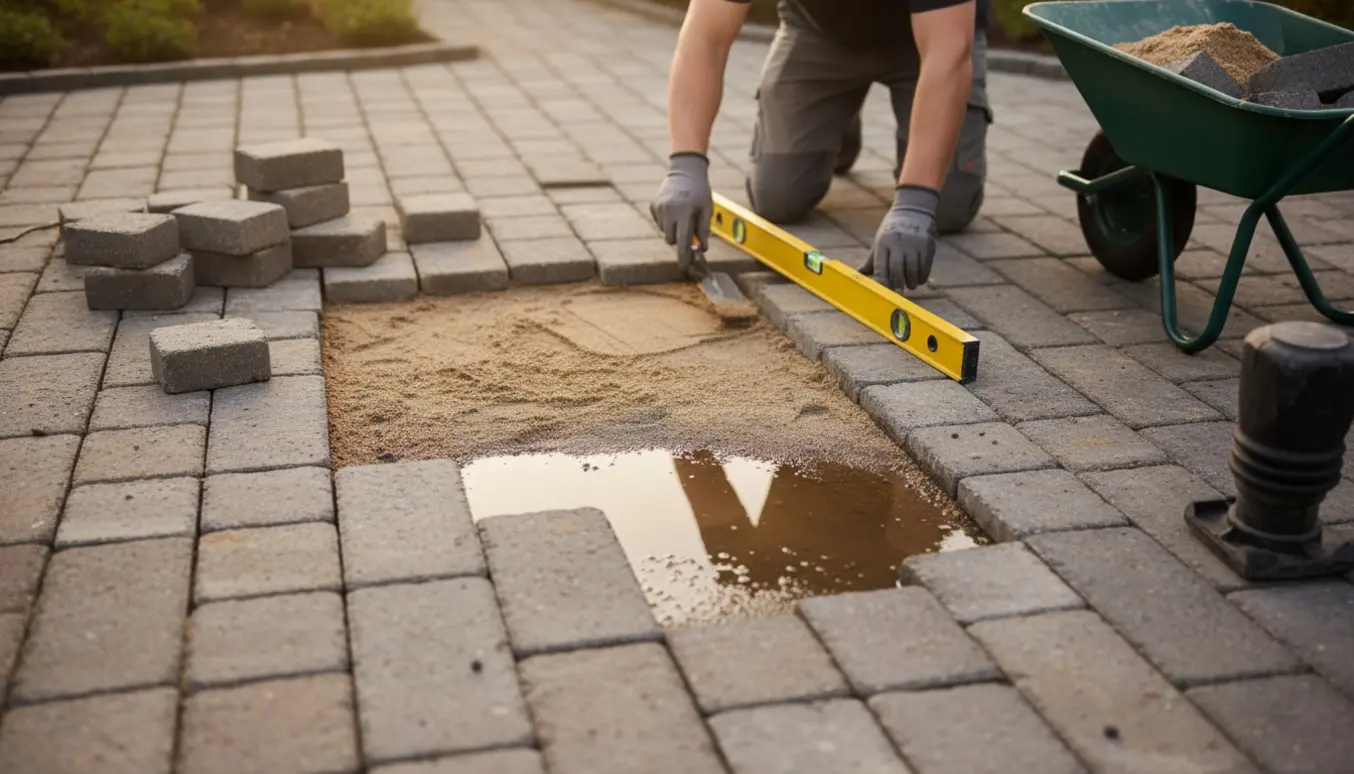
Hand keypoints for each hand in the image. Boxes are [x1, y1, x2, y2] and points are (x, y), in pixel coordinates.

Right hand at [650, 152, 712, 272]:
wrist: (685, 171)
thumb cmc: (700, 191)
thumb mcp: (706, 209)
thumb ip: (703, 230)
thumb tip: (701, 249)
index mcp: (684, 213)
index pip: (683, 241)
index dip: (684, 257)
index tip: (684, 268)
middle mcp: (669, 211)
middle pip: (671, 239)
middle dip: (680, 239)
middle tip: (688, 229)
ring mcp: (659, 208)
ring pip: (664, 232)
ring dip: (673, 230)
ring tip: (682, 215)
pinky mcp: (653, 205)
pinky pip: (659, 223)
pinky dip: (667, 222)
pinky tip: (674, 209)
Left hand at [868, 185, 938, 291]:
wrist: (913, 210)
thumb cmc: (891, 232)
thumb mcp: (879, 243)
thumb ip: (871, 262)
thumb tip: (857, 275)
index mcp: (883, 243)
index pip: (881, 266)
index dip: (882, 282)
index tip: (884, 293)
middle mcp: (898, 243)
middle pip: (897, 269)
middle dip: (898, 284)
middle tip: (899, 294)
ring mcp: (914, 244)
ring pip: (913, 270)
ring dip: (911, 283)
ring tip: (909, 286)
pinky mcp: (927, 245)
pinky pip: (925, 266)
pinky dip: (922, 277)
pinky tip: (918, 279)